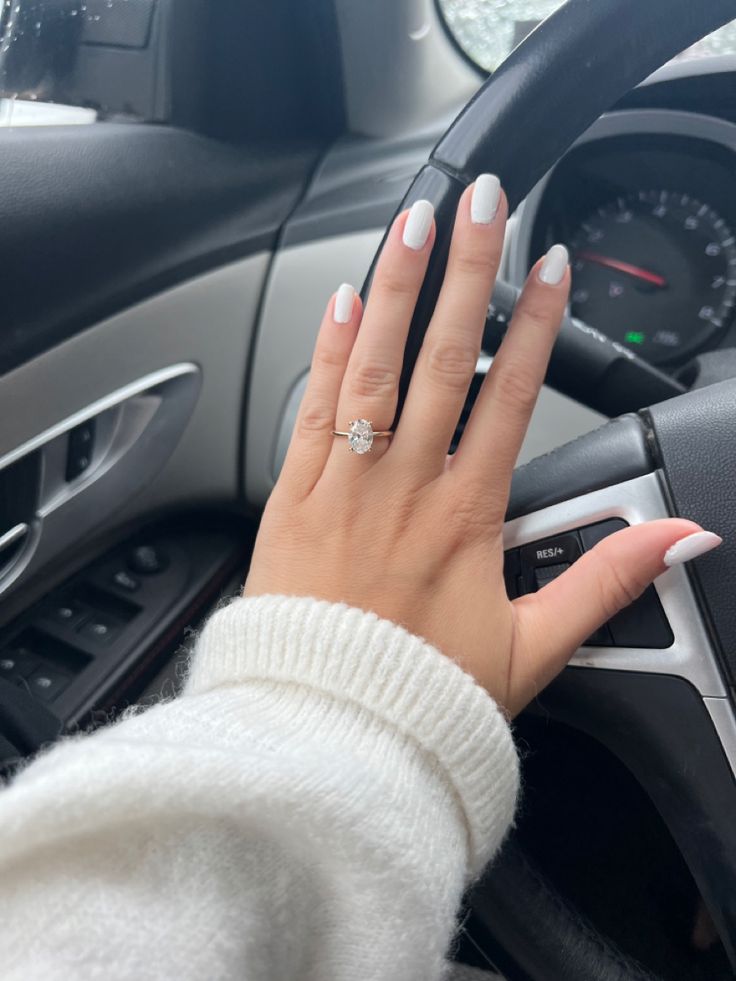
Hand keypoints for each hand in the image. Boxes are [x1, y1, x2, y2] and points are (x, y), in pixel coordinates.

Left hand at [245, 176, 718, 715]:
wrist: (327, 727)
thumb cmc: (421, 690)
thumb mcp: (534, 648)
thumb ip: (608, 583)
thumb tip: (683, 540)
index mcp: (468, 515)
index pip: (512, 395)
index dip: (535, 324)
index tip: (547, 266)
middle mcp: (408, 485)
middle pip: (446, 358)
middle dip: (468, 272)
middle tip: (485, 204)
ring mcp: (347, 484)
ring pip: (376, 366)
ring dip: (399, 289)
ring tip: (416, 222)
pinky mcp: (294, 496)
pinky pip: (314, 408)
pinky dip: (329, 349)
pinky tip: (344, 298)